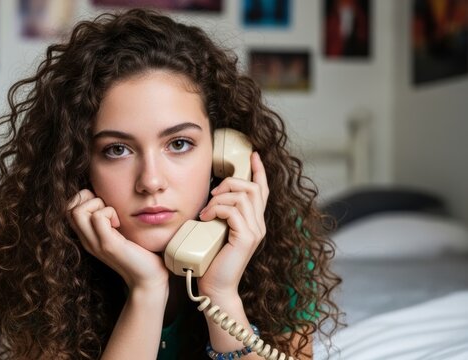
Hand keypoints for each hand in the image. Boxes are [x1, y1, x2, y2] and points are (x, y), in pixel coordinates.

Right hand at [67, 189, 168, 290]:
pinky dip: (109, 212)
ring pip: (77, 211)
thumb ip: (111, 220)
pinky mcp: (108, 245)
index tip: (105, 207)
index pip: (69, 210)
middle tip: (109, 210)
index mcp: (88, 237)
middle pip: (69, 209)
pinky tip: (120, 223)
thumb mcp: (120, 233)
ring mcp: (95, 243)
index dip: (84, 200)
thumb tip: (111, 198)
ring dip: (98, 205)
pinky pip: (97, 217)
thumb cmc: (139, 253)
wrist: (148, 279)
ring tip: (114, 217)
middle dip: (88, 199)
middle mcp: (87, 240)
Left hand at [196, 152, 268, 297]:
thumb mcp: (218, 230)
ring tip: (206, 211)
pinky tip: (206, 218)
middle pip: (253, 188)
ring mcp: (255, 232)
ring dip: (220, 198)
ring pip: (243, 196)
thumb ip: (221, 215)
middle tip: (212, 194)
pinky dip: (217, 209)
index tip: (253, 155)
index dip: (259, 171)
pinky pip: (234, 211)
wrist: (215, 287)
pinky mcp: (246, 238)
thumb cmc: (212, 260)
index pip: (263, 190)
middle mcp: (259, 225)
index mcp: (254, 222)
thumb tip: (212, 195)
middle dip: (230, 183)